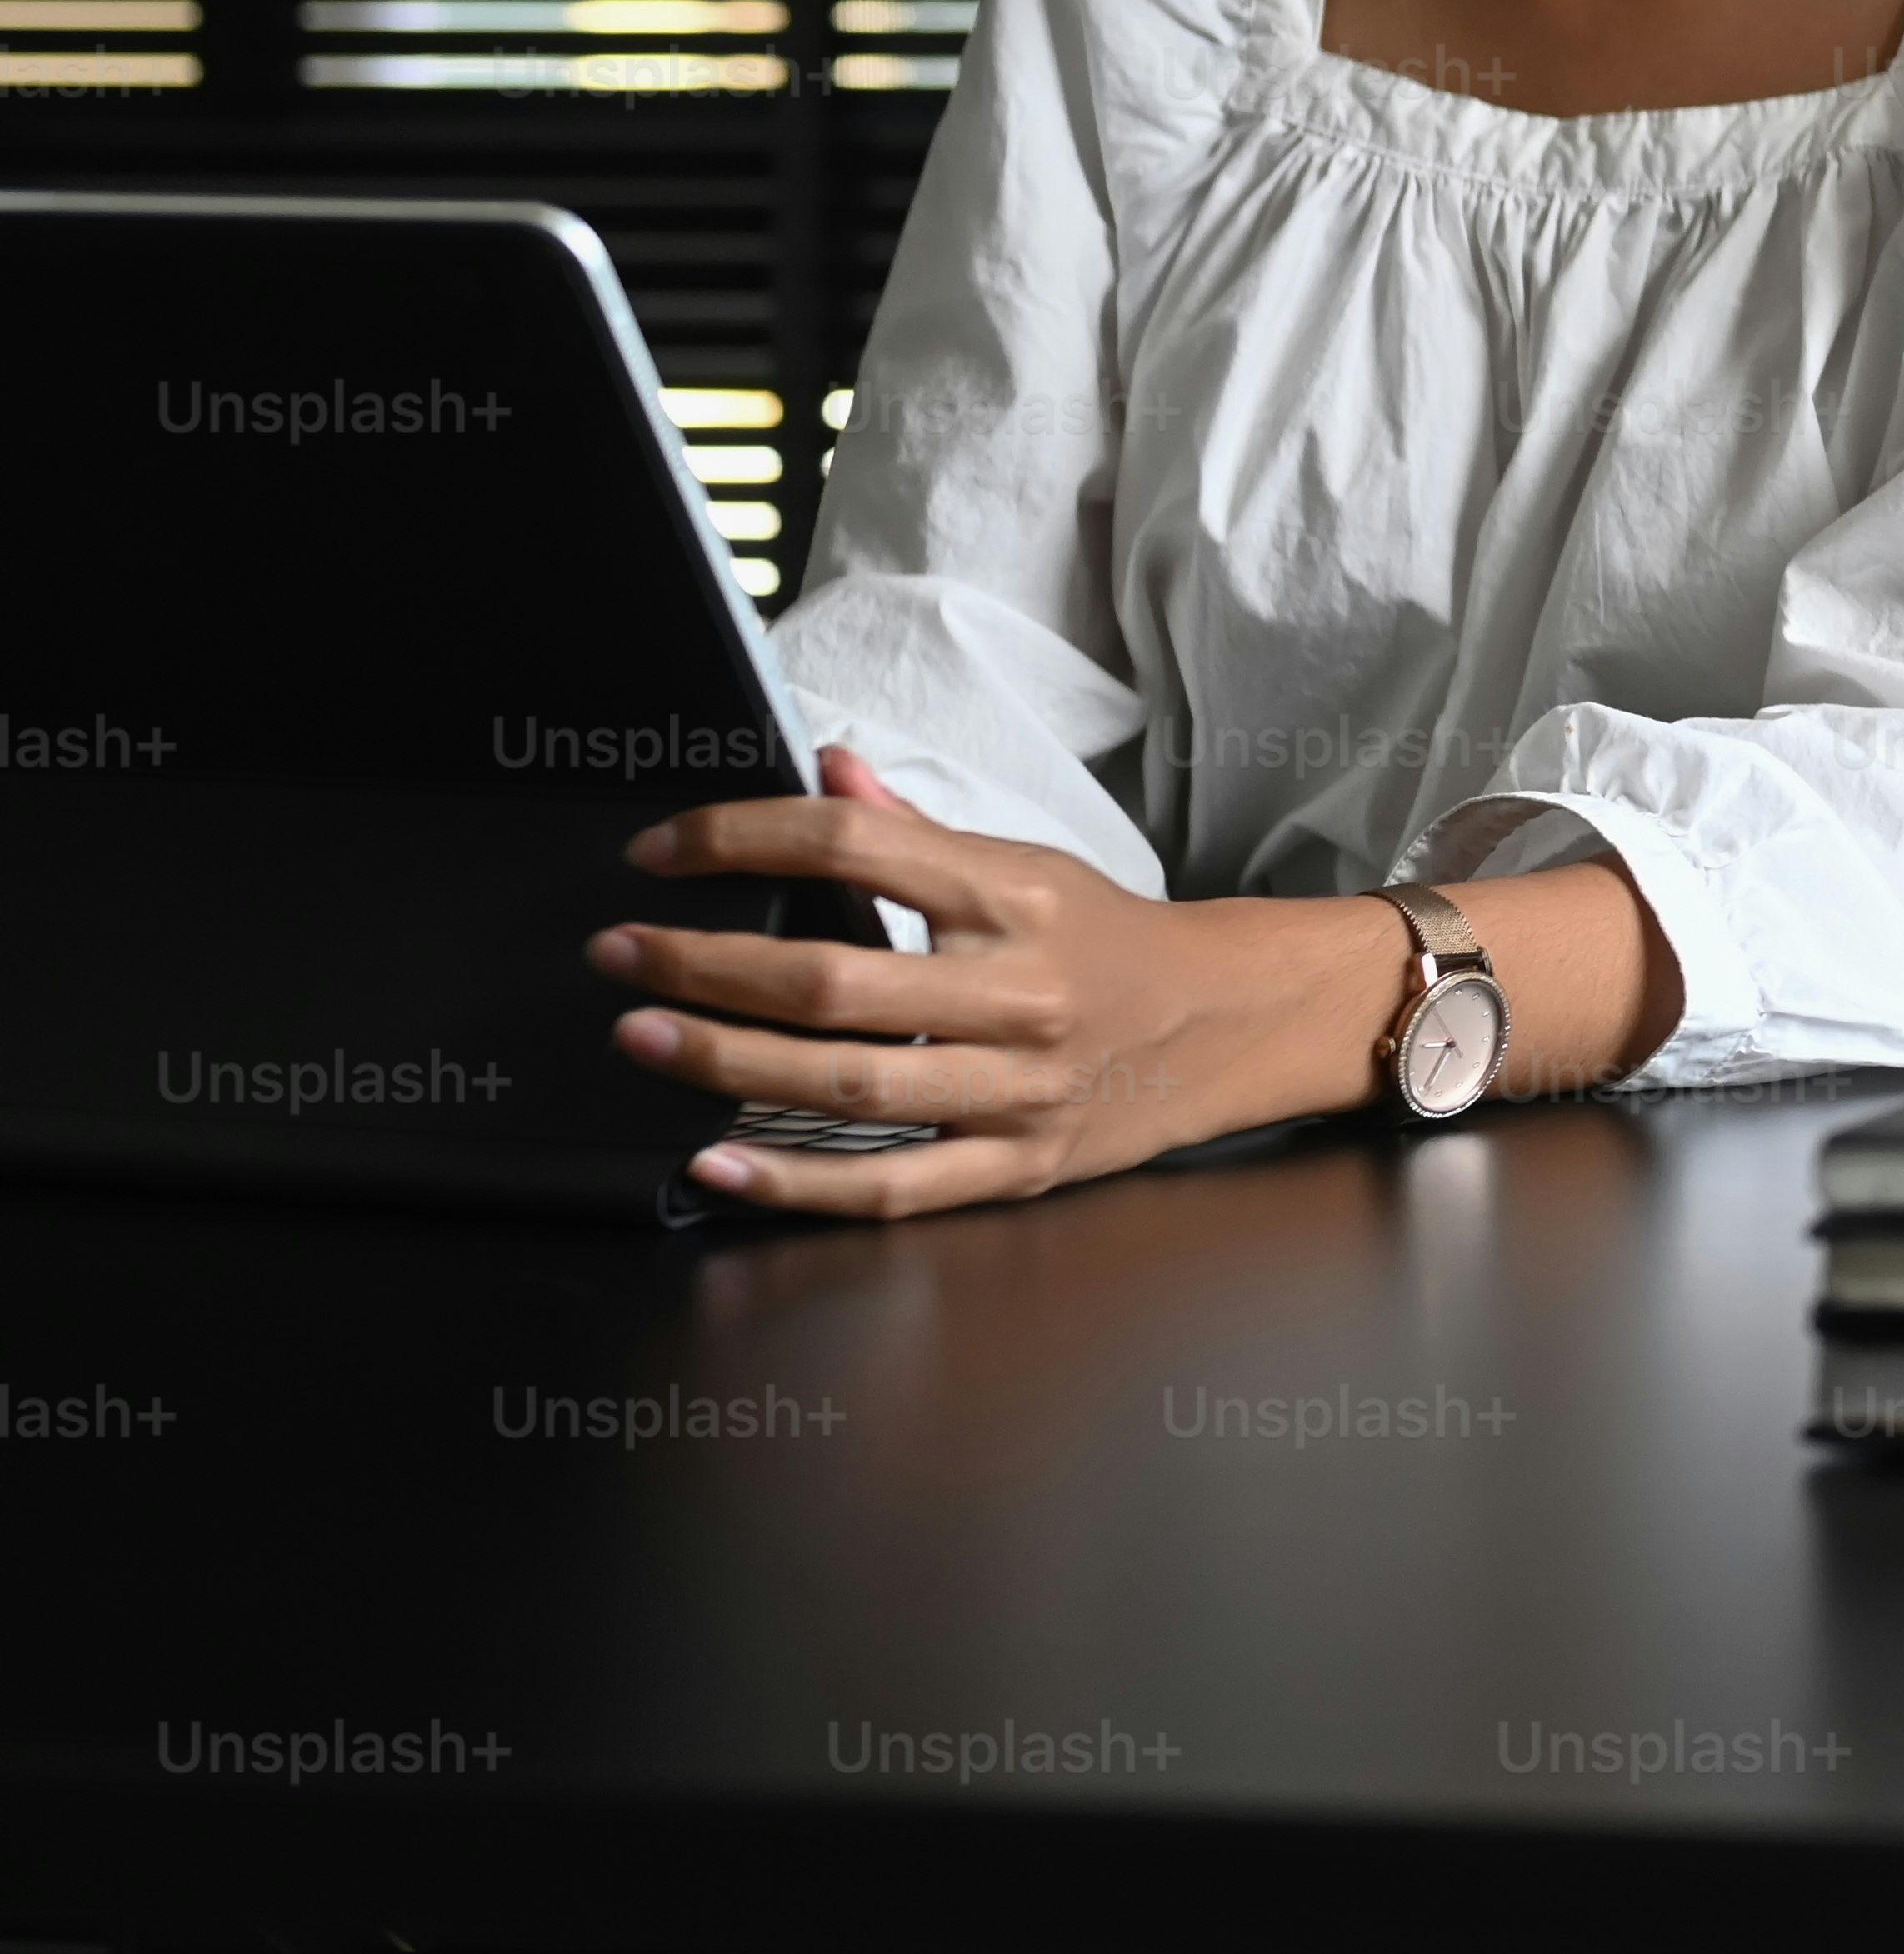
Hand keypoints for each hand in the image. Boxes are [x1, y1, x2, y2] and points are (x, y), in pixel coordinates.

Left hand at [591, 743, 1460, 1219]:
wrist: (1235, 1023)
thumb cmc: (1114, 940)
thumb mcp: (1028, 865)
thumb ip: (914, 828)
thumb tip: (824, 767)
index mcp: (1017, 895)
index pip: (857, 846)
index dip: (741, 839)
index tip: (661, 852)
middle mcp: (1021, 992)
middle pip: (835, 981)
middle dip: (704, 965)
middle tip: (617, 952)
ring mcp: (1019, 1088)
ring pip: (849, 1087)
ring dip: (724, 1063)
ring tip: (639, 1036)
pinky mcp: (1019, 1167)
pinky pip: (892, 1186)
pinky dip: (793, 1182)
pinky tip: (713, 1164)